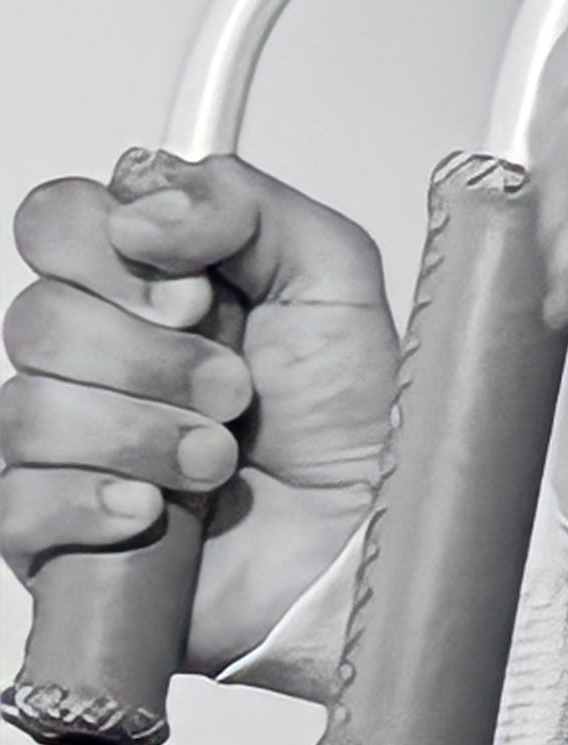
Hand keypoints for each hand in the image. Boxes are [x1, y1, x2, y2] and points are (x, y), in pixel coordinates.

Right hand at [2, 159, 398, 674]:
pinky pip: (16, 502)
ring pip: (28, 409)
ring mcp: (69, 446)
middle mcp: (98, 356)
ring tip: (218, 459)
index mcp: (147, 281)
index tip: (193, 293)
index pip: (56, 222)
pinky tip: (150, 509)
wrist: (356, 542)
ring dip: (141, 434)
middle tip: (232, 389)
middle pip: (36, 317)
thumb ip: (244, 202)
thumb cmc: (352, 419)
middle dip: (146, 357)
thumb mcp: (331, 276)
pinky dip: (90, 501)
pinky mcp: (55, 532)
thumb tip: (137, 206)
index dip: (107, 251)